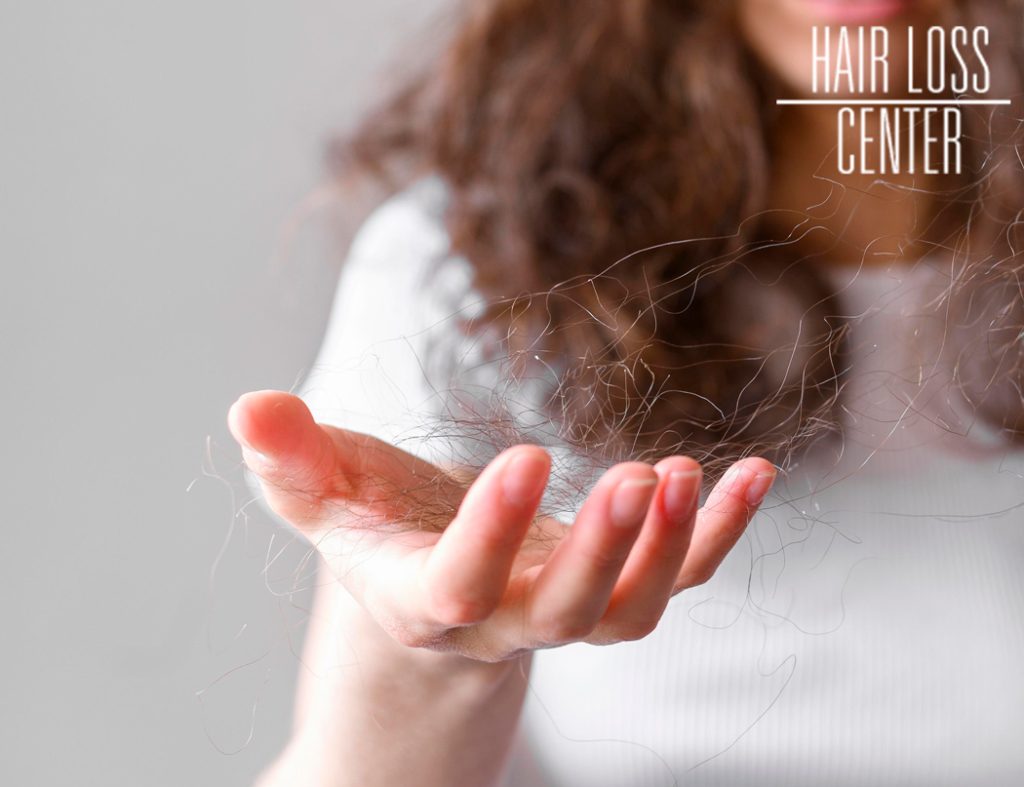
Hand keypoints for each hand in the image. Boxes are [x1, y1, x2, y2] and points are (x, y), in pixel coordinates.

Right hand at [228, 390, 774, 662]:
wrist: (434, 590)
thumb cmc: (377, 536)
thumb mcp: (325, 499)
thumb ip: (291, 461)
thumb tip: (247, 408)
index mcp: (424, 599)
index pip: (457, 586)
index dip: (490, 536)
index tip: (525, 456)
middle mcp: (504, 621)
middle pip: (563, 613)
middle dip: (603, 553)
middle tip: (637, 477)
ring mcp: (567, 613)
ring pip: (629, 611)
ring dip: (670, 549)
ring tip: (688, 473)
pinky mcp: (613, 589)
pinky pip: (679, 578)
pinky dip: (719, 534)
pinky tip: (752, 474)